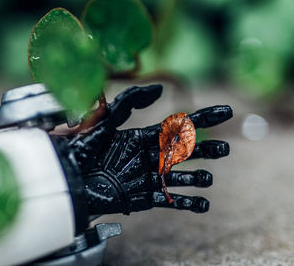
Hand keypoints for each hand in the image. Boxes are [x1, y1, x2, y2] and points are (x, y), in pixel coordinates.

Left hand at [69, 84, 231, 214]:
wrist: (68, 180)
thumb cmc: (83, 149)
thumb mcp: (105, 121)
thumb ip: (129, 102)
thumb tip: (159, 90)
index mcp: (145, 137)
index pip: (179, 126)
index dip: (204, 118)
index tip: (225, 111)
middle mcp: (151, 156)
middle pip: (185, 152)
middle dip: (207, 151)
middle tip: (225, 150)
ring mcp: (149, 178)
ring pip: (181, 177)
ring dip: (197, 178)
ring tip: (209, 179)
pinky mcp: (144, 197)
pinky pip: (170, 200)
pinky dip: (187, 203)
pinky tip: (203, 204)